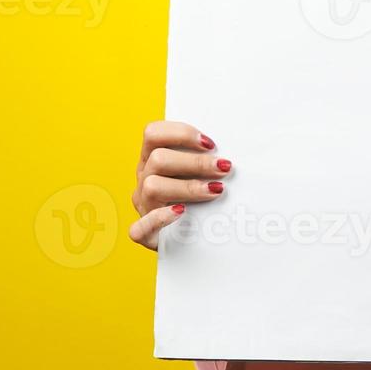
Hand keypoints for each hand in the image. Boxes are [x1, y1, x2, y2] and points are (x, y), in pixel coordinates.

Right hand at [129, 120, 231, 249]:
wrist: (193, 236)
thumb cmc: (202, 197)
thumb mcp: (202, 172)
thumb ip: (208, 158)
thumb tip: (230, 155)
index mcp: (153, 157)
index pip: (153, 133)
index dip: (181, 133)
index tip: (211, 144)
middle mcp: (144, 177)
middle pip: (158, 159)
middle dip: (196, 162)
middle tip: (224, 168)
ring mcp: (143, 205)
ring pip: (152, 186)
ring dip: (188, 187)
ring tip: (216, 190)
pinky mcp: (144, 233)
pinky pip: (140, 226)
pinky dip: (161, 218)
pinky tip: (181, 212)